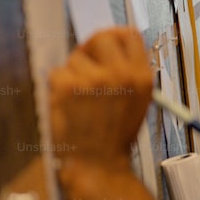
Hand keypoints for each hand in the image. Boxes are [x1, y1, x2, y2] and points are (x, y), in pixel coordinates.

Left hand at [49, 27, 152, 169]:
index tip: (104, 45)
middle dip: (90, 49)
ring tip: (79, 99)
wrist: (97, 164)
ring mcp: (94, 79)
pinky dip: (58, 87)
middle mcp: (121, 74)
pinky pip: (57, 72)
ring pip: (74, 58)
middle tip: (85, 65)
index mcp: (141, 77)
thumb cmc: (114, 136)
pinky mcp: (68, 87)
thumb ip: (130, 71)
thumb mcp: (139, 100)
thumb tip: (113, 45)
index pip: (129, 34)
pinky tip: (68, 104)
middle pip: (101, 37)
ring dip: (73, 74)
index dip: (114, 37)